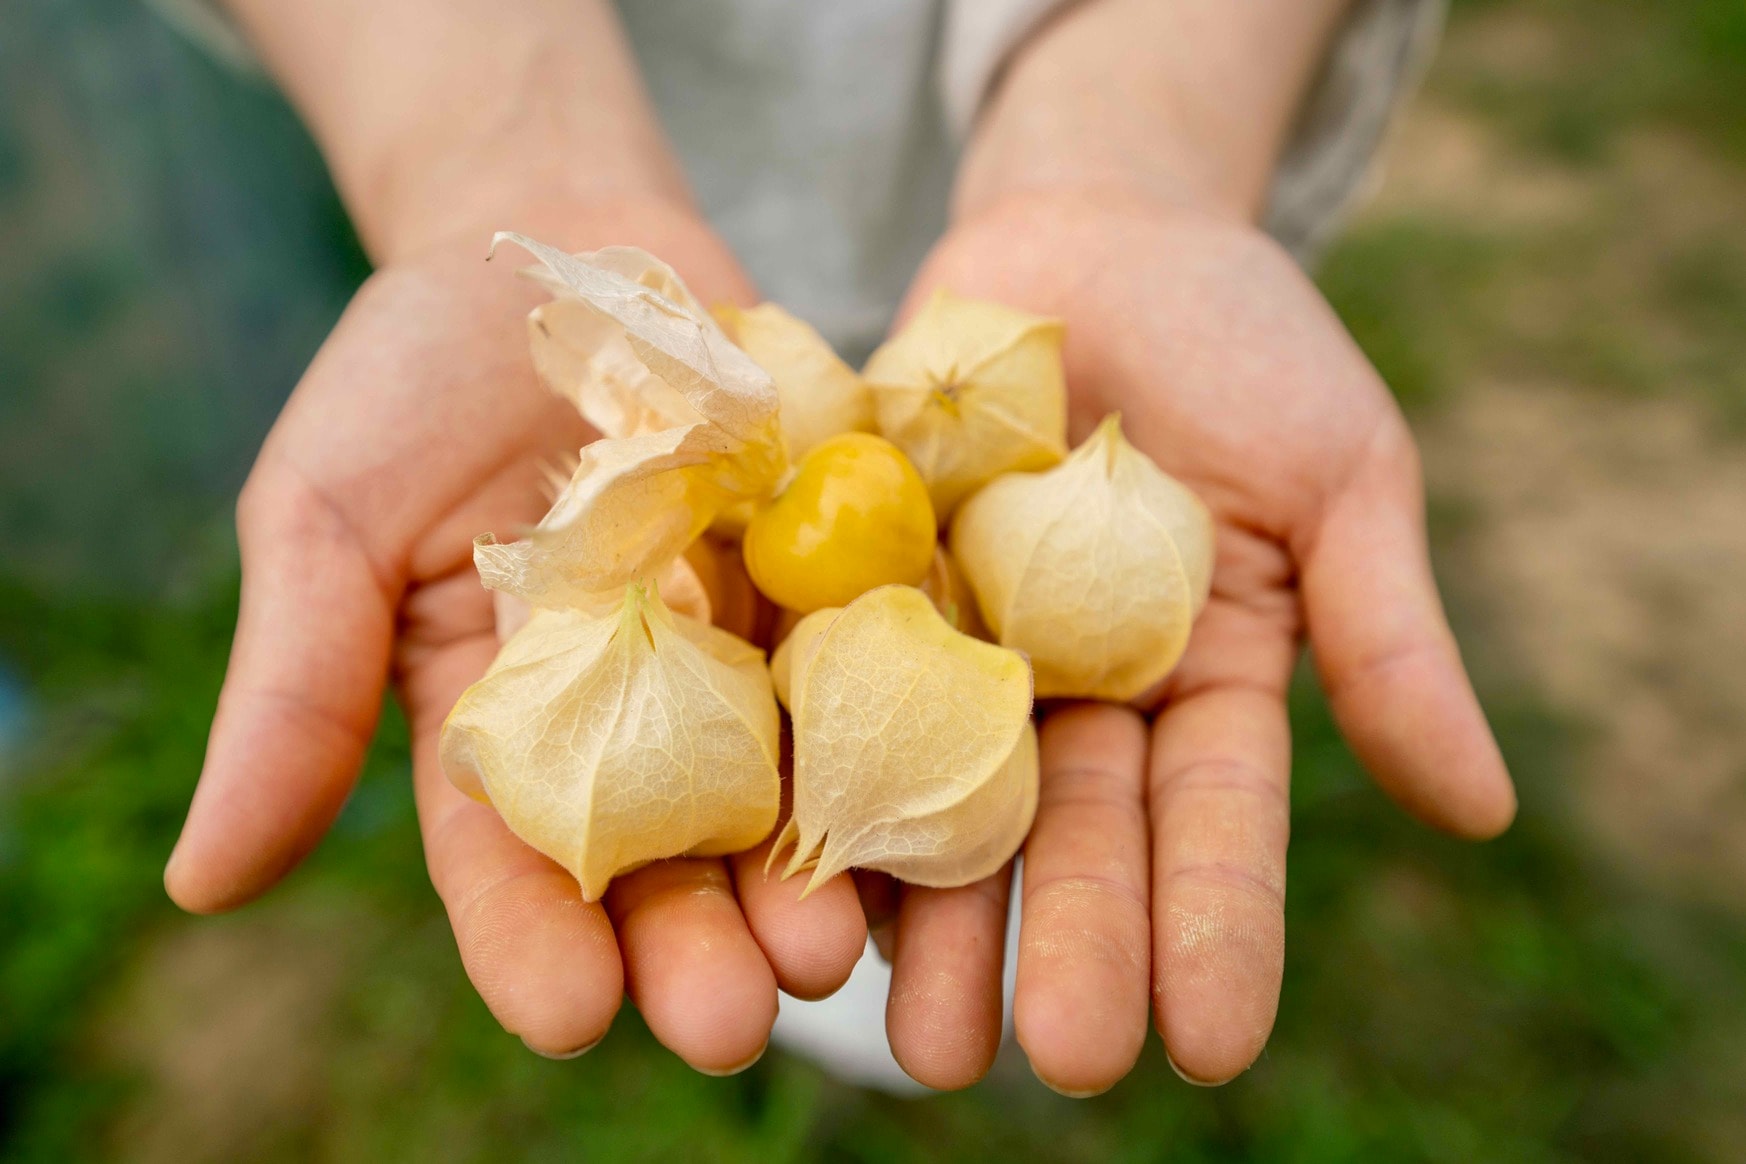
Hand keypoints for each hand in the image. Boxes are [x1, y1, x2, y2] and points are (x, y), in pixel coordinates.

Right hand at [163, 200, 866, 1069]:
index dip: (531, 941)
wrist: (562, 243)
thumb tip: (203, 885)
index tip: (567, 1014)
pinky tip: (925, 811)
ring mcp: (741, 649)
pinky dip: (896, 737)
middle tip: (731, 1022)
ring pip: (780, 787)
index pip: (507, 859)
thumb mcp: (326, 517)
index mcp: (496, 723)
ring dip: (808, 876)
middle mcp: (631, 713)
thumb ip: (293, 689)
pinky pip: (871, 666)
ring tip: (834, 951)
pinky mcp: (832, 575)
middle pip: (663, 853)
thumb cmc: (415, 379)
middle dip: (693, 942)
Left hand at [877, 191, 1516, 1092]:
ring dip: (926, 912)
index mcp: (1198, 682)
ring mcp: (956, 643)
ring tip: (914, 1030)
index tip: (1213, 1045)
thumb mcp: (1339, 477)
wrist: (1096, 232)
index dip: (1216, 925)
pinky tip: (795, 872)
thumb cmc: (1245, 344)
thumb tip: (1485, 812)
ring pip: (935, 791)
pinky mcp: (854, 583)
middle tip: (1047, 1059)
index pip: (1213, 822)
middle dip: (1060, 942)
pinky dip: (810, 769)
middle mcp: (1071, 692)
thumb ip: (1385, 636)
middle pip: (1065, 833)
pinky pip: (827, 681)